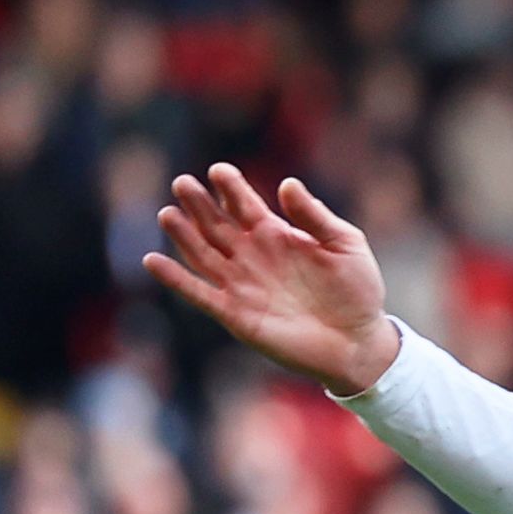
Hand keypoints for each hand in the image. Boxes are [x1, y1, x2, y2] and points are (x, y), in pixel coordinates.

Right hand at [141, 165, 402, 394]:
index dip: (230, 187)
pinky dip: (176, 279)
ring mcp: (241, 284)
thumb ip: (315, 216)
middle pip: (216, 224)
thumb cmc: (358, 291)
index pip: (244, 204)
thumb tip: (287, 183)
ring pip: (202, 254)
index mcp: (276, 234)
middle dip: (199, 203)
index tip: (218, 171)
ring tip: (167, 213)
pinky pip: (199, 293)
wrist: (358, 342)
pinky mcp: (235, 314)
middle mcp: (252, 255)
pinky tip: (154, 261)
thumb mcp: (345, 245)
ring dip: (183, 235)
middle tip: (182, 183)